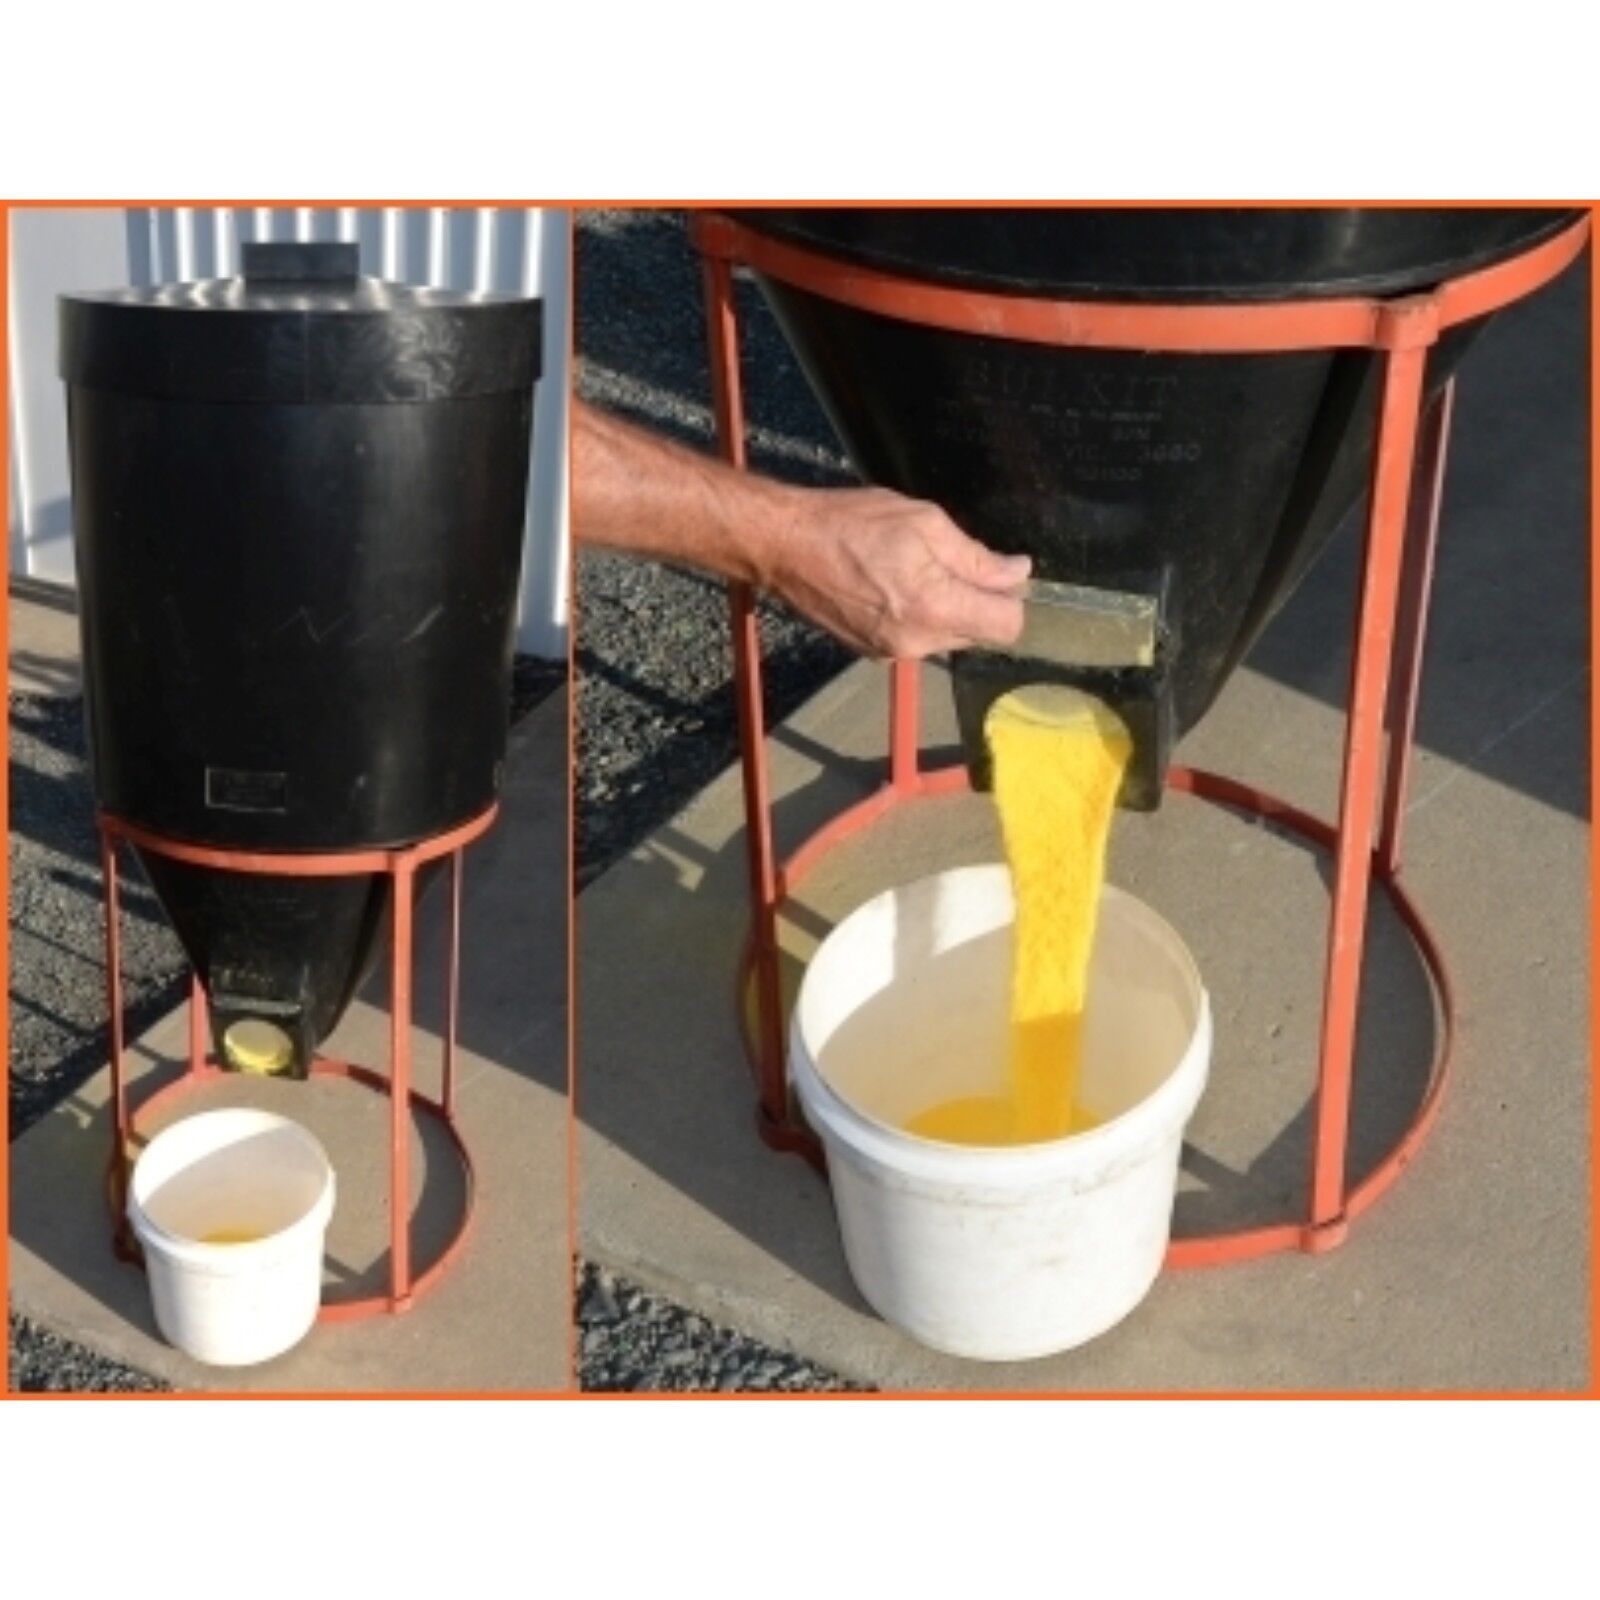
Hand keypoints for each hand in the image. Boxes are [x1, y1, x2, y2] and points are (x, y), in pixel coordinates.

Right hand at [766, 487, 1030, 658]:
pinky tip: (891, 586)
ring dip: (945, 608)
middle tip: (946, 559)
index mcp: (934, 608)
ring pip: (948, 637)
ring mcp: (893, 652)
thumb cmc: (851, 524)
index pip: (1006, 627)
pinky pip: (917, 639)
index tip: (997, 571)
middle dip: (975, 600)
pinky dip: (918, 616)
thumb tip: (1018, 573)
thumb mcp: (924, 523)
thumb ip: (975, 557)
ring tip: (912, 570)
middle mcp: (917, 642)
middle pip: (978, 633)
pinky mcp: (873, 653)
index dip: (1011, 598)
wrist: (786, 547)